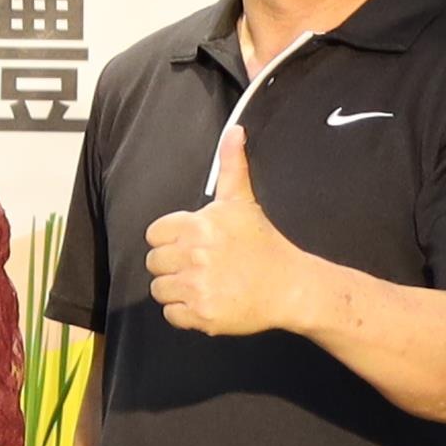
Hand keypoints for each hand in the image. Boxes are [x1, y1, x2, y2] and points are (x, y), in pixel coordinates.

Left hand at [139, 134, 315, 341]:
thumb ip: (232, 165)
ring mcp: (197, 287)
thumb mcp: (243, 202)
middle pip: (154, 262)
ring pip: (158, 289)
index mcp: (198, 226)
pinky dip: (185, 313)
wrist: (291, 286)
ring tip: (204, 283)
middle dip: (173, 264)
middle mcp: (194, 255)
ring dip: (176, 289)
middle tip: (201, 265)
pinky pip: (171, 315)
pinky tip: (207, 301)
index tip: (193, 244)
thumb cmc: (264, 244)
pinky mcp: (202, 315)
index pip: (154, 235)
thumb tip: (234, 130)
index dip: (171, 240)